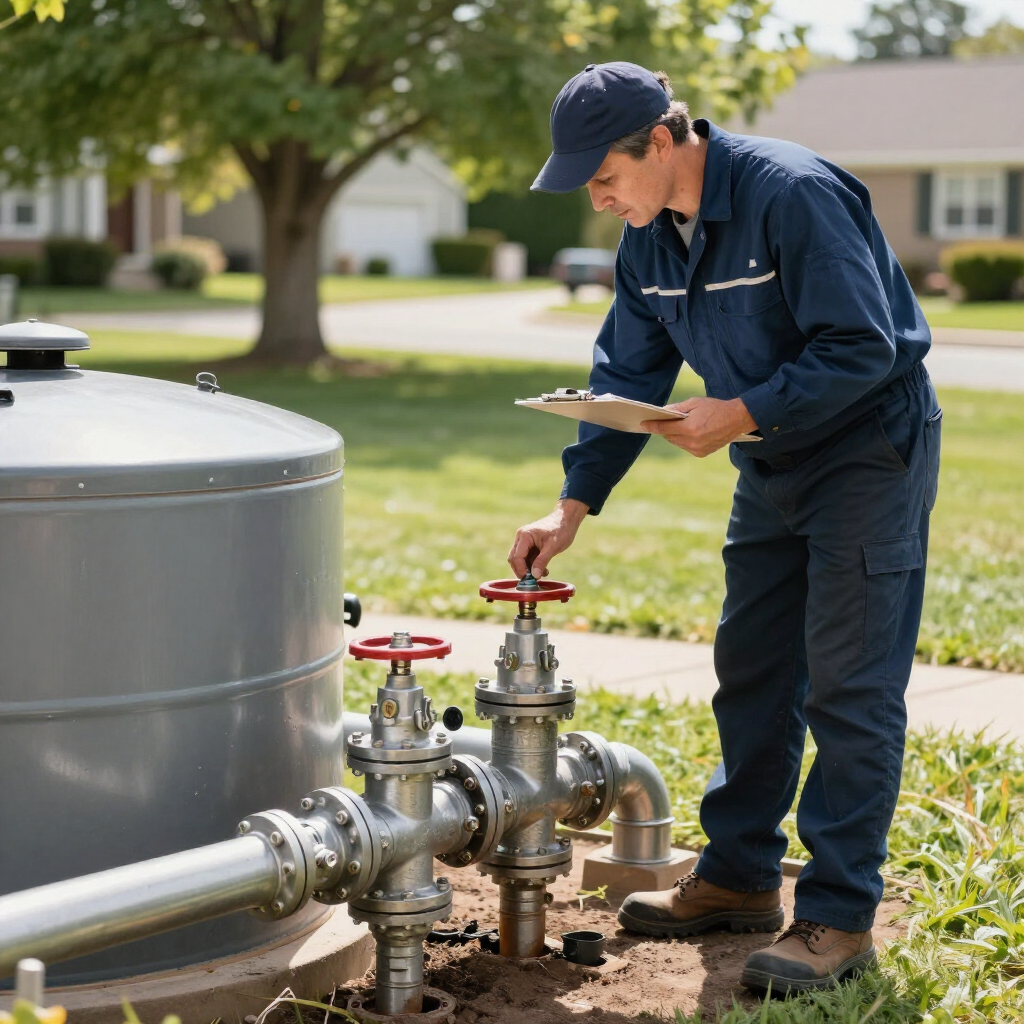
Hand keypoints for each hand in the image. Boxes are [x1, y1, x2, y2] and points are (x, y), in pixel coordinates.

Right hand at [508, 498, 589, 578]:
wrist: (567, 519)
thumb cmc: (561, 530)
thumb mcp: (553, 547)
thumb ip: (542, 561)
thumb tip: (534, 576)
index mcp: (524, 536)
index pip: (516, 557)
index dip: (521, 570)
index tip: (530, 580)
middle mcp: (521, 537)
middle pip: (514, 559)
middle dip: (522, 571)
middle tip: (534, 580)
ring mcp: (524, 541)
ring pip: (520, 560)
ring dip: (529, 569)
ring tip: (543, 574)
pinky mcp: (530, 544)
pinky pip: (527, 558)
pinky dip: (533, 565)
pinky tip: (543, 570)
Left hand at [641, 396, 756, 457]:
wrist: (737, 419)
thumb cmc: (715, 408)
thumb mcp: (695, 403)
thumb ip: (677, 408)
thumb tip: (663, 412)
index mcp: (691, 428)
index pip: (665, 428)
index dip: (653, 425)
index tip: (643, 424)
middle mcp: (693, 441)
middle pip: (669, 436)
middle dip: (664, 429)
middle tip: (660, 421)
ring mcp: (697, 449)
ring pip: (676, 443)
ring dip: (673, 435)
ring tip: (677, 426)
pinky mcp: (702, 453)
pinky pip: (685, 447)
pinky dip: (683, 440)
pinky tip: (688, 432)